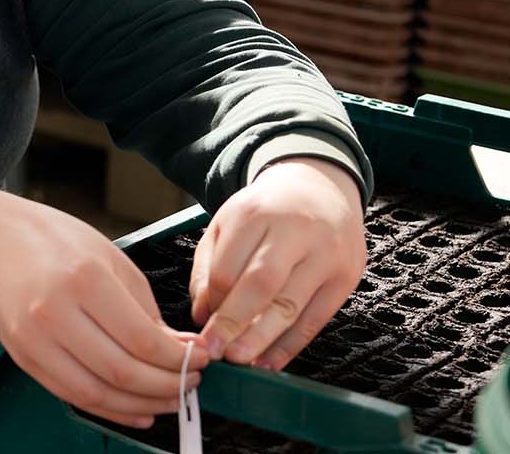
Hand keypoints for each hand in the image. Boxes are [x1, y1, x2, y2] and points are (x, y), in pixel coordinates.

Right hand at [0, 185, 207, 429]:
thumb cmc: (54, 240)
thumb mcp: (109, 257)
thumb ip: (144, 307)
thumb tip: (179, 350)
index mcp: (83, 279)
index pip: (142, 339)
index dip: (179, 360)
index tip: (201, 360)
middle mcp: (54, 311)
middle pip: (122, 372)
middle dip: (168, 385)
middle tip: (191, 381)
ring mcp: (34, 338)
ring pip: (98, 393)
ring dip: (142, 404)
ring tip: (169, 399)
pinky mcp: (22, 356)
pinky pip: (72, 395)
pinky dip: (109, 410)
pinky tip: (136, 408)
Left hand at [189, 157, 365, 371]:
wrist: (319, 186)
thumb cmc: (265, 212)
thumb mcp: (227, 224)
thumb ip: (207, 266)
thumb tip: (202, 315)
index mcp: (254, 213)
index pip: (228, 266)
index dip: (213, 303)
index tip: (202, 328)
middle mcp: (293, 231)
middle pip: (261, 285)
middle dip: (235, 323)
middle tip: (215, 352)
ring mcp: (325, 254)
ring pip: (291, 306)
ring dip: (262, 339)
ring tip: (240, 360)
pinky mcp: (346, 277)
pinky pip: (317, 319)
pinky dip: (292, 345)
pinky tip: (271, 362)